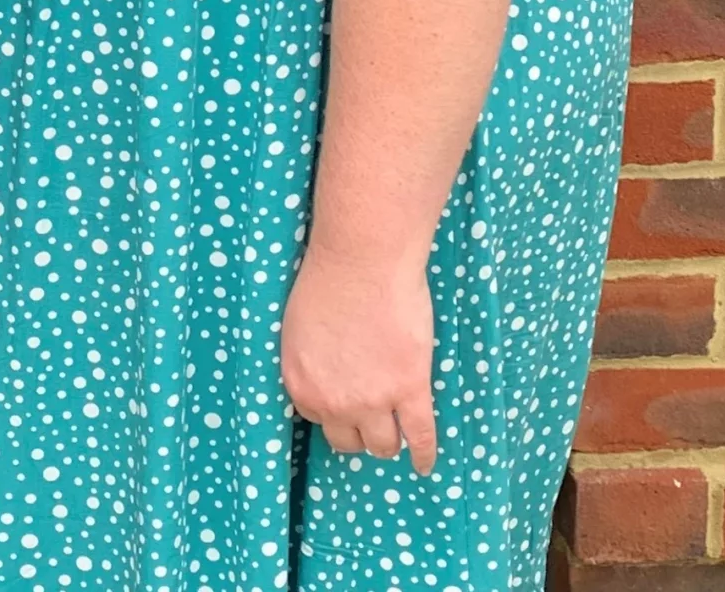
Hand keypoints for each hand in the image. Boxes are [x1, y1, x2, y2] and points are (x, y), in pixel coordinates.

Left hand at [279, 243, 436, 474]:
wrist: (362, 259)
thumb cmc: (328, 278)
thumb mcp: (300, 325)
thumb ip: (311, 359)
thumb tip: (326, 372)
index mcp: (301, 382)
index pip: (316, 417)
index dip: (332, 410)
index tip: (344, 404)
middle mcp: (332, 401)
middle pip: (347, 440)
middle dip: (358, 431)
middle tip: (370, 418)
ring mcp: (373, 400)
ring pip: (383, 444)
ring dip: (388, 440)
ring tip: (395, 436)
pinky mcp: (409, 390)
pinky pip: (421, 436)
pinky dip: (424, 454)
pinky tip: (424, 464)